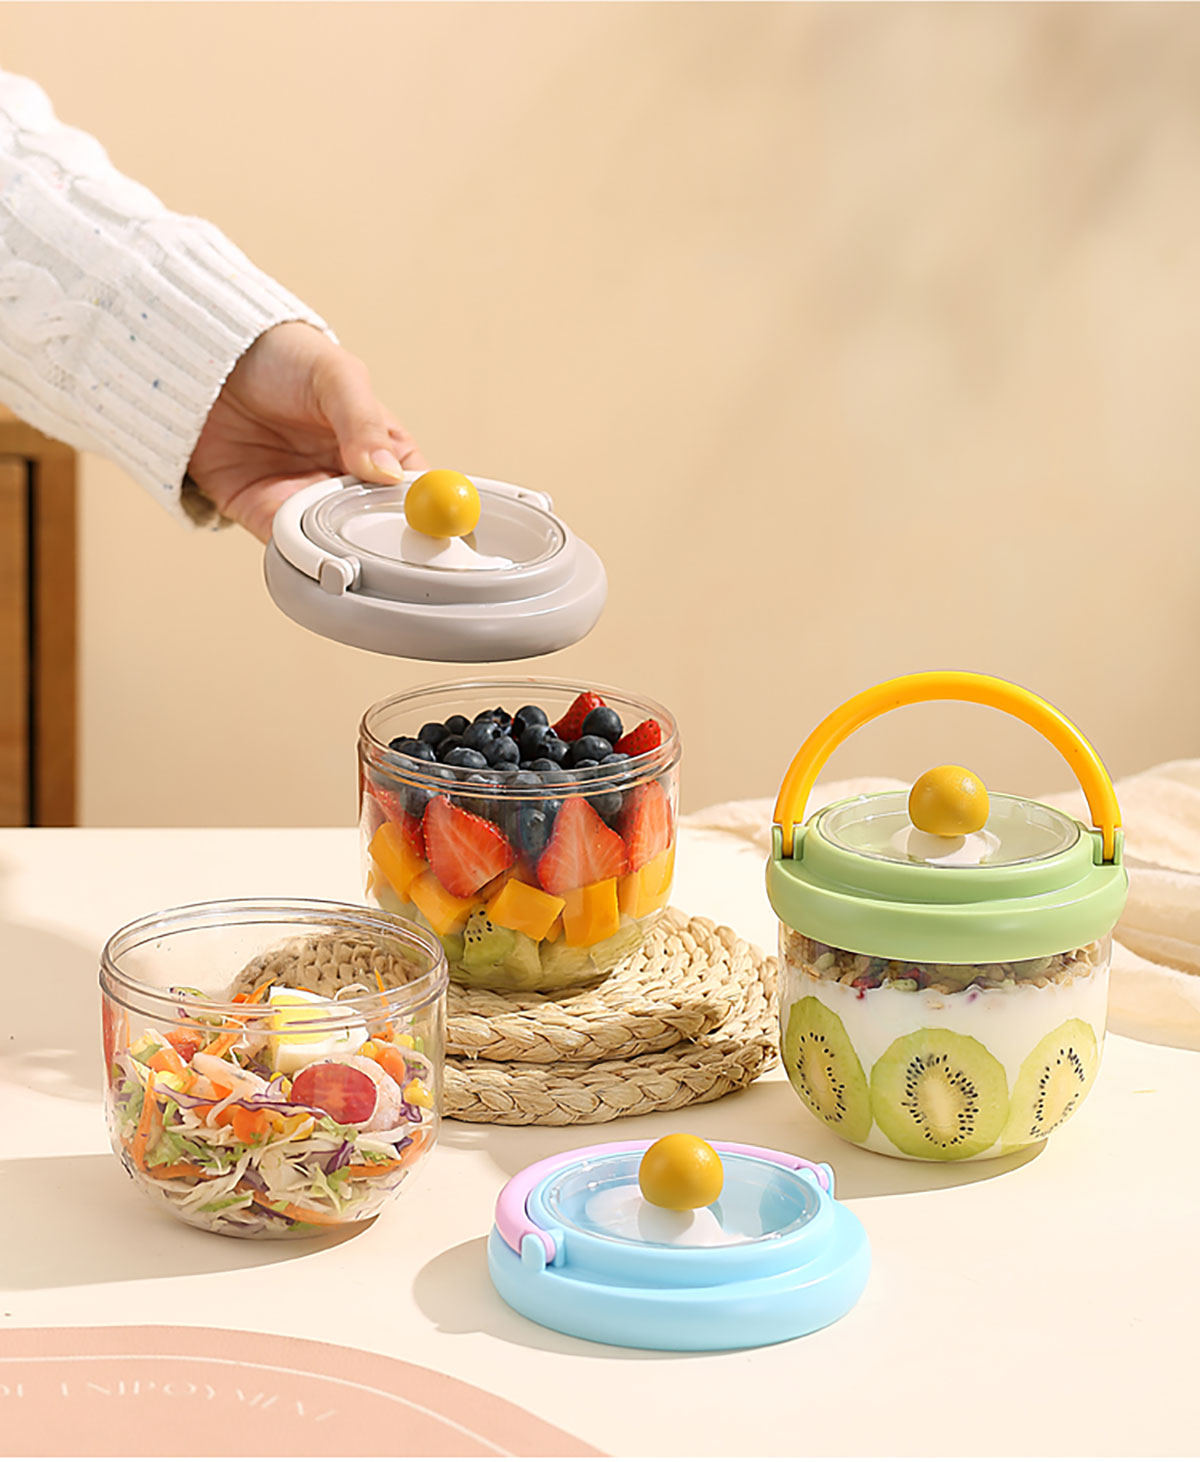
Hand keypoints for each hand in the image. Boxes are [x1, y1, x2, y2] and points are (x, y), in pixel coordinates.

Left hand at [186, 322, 425, 540]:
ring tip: (333, 537)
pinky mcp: (263, 513)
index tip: (427, 526)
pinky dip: (294, 549)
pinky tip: (300, 541)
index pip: (416, 492)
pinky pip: (286, 544)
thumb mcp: (335, 375)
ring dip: (334, 546)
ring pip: (334, 543)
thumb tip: (387, 472)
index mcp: (380, 447)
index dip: (427, 512)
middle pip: (379, 529)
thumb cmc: (279, 355)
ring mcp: (307, 499)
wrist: (202, 354)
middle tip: (379, 543)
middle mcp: (348, 480)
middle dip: (379, 541)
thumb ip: (364, 422)